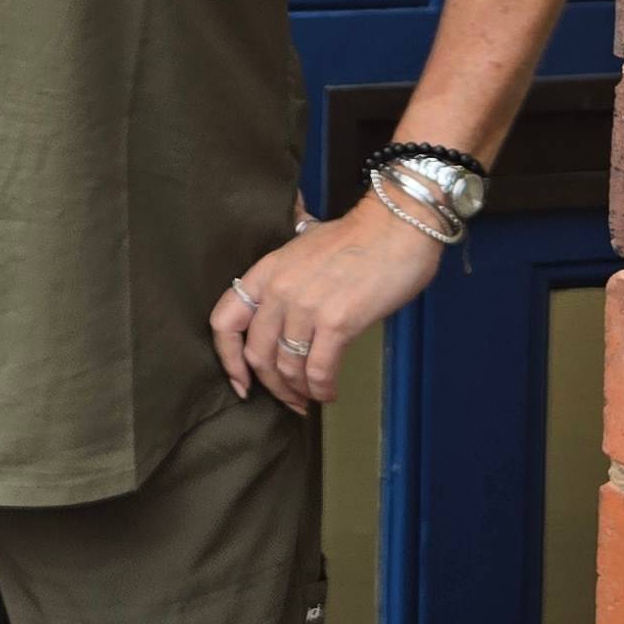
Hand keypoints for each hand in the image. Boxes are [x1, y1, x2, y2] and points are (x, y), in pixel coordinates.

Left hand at [212, 199, 444, 415]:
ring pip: (287, 366)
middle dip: (272, 385)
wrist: (398, 226)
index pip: (224, 322)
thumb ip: (287, 269)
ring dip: (299, 390)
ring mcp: (305, 307)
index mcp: (266, 271)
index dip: (228, 359)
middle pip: (257, 354)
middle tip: (288, 398)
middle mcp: (278, 291)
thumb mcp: (305, 242)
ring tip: (310, 398)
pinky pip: (318, 370)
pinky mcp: (336, 322)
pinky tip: (329, 393)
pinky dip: (322, 389)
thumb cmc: (359, 236)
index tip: (240, 382)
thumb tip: (283, 290)